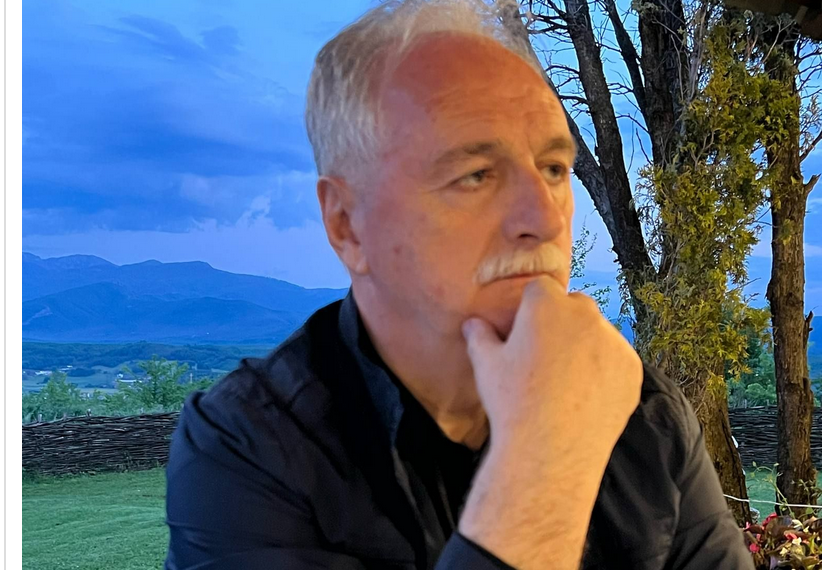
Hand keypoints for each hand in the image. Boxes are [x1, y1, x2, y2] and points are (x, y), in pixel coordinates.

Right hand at [462, 275, 641, 472]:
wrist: (550, 451)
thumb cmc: (513, 403)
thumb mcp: (486, 366)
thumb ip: (479, 337)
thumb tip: (473, 324)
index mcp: (546, 303)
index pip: (540, 288)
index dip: (530, 307)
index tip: (524, 331)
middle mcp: (585, 313)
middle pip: (573, 306)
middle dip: (561, 322)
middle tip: (544, 357)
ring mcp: (613, 340)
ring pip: (597, 333)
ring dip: (585, 346)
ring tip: (566, 382)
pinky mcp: (633, 368)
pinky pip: (616, 360)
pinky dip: (605, 371)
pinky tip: (585, 395)